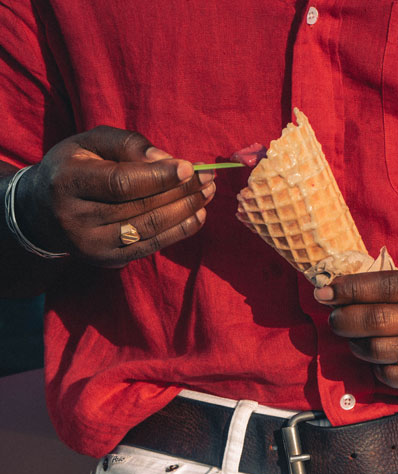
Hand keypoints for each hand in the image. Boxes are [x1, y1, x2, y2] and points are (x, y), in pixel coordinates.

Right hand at [15, 126, 215, 266]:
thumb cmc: (74, 168)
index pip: (120, 183)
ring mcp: (91, 245)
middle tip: (208, 179)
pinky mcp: (106, 260)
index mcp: (67, 182)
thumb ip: (127, 144)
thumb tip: (167, 160)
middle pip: (139, 208)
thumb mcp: (90, 144)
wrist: (43, 212)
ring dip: (185, 213)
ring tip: (207, 195)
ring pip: (148, 230)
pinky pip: (149, 247)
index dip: (157, 177)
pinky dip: (178, 232)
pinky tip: (198, 217)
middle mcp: (76, 219)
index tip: (188, 167)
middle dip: (179, 193)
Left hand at [314, 269, 397, 395]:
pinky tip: (376, 360)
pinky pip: (392, 376)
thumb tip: (359, 291)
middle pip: (376, 320)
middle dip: (345, 319)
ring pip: (379, 350)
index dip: (350, 289)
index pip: (385, 286)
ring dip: (356, 345)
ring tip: (352, 338)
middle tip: (334, 318)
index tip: (326, 290)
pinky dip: (376, 368)